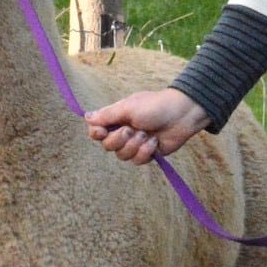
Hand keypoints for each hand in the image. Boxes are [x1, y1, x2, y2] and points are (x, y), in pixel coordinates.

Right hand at [84, 88, 210, 164]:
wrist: (181, 115)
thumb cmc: (155, 106)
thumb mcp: (128, 108)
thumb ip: (107, 115)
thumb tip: (86, 117)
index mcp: (116, 118)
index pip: (96, 131)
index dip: (97, 134)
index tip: (102, 131)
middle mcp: (123, 132)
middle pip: (108, 146)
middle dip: (120, 140)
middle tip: (132, 129)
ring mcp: (134, 144)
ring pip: (122, 156)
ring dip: (135, 145)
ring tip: (147, 134)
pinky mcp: (146, 153)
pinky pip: (137, 161)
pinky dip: (146, 151)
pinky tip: (154, 142)